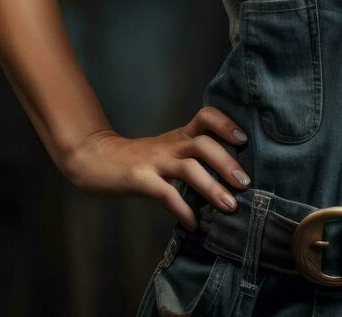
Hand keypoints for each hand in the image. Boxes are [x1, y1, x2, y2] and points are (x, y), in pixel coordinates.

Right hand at [62, 106, 251, 231]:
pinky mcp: (139, 179)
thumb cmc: (139, 159)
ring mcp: (154, 161)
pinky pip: (165, 193)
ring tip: (229, 206)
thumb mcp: (168, 150)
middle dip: (227, 162)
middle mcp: (169, 145)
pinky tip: (194, 224)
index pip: (205, 117)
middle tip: (245, 183)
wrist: (95, 159)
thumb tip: (231, 176)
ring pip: (189, 168)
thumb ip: (193, 156)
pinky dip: (182, 209)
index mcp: (179, 136)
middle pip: (203, 144)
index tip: (243, 140)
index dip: (226, 124)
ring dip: (212, 187)